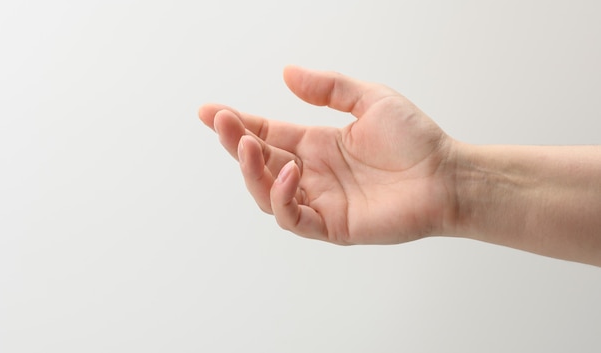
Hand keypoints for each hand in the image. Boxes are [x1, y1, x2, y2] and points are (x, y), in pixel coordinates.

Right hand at [199, 66, 456, 244]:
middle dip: (236, 142)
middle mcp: (312, 173)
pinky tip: (291, 174)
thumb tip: (287, 73)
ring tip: (250, 145)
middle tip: (223, 123)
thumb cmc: (415, 140)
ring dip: (251, 171)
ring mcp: (319, 200)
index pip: (267, 133)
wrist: (446, 176)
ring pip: (266, 193)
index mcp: (316, 144)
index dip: (238, 123)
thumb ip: (329, 87)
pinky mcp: (331, 225)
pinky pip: (293, 218)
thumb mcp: (369, 99)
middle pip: (259, 162)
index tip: (210, 111)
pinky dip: (282, 198)